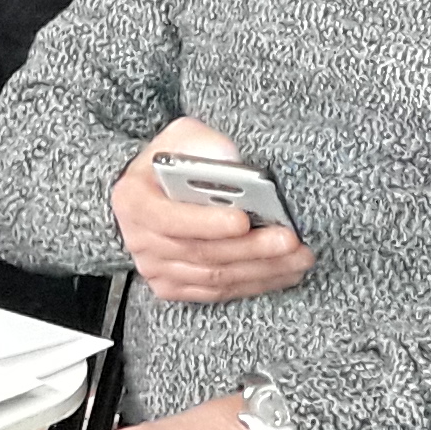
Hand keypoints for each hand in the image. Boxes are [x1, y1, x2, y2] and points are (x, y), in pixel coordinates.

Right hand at [109, 122, 311, 305]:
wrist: (149, 193)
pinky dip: (253, 283)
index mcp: (133, 201)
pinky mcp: (174, 287)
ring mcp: (156, 269)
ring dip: (261, 269)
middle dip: (250, 247)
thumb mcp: (180, 137)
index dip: (207, 223)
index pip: (170, 219)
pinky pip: (218, 292)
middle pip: (201, 252)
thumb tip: (231, 162)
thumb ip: (203, 145)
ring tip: (298, 257)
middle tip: (288, 240)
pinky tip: (282, 272)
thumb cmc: (168, 163)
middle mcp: (140, 241)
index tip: (243, 219)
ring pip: (215, 276)